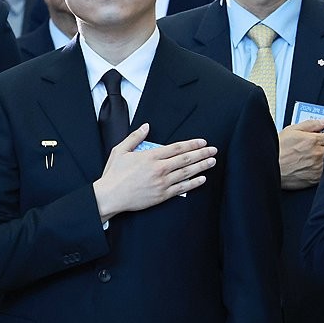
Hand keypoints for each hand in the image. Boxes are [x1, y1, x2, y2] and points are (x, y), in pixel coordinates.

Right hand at [92, 124, 215, 221]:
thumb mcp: (120, 151)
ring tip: (212, 161)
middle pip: (185, 159)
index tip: (201, 142)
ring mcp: (162, 182)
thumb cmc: (113, 174)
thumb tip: (146, 126)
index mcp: (150, 156)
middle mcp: (159, 168)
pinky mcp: (162, 195)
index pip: (176, 148)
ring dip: (201, 166)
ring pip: (187, 172)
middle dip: (202, 153)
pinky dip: (194, 183)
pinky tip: (202, 178)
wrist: (110, 196)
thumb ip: (135, 137)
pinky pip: (182, 188)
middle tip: (213, 150)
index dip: (191, 144)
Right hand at [279, 119, 323, 189]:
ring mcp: (318, 168)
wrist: (267, 168)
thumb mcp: (290, 131)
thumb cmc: (276, 150)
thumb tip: (323, 122)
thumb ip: (309, 125)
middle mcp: (318, 155)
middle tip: (323, 145)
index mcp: (313, 141)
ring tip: (315, 156)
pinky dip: (323, 169)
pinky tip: (313, 166)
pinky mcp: (315, 179)